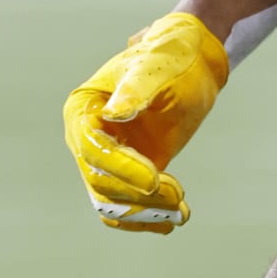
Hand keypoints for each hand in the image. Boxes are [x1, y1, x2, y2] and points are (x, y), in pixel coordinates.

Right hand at [62, 13, 228, 233]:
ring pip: (113, 202)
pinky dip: (149, 218)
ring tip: (181, 212)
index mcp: (83, 109)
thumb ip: (135, 91)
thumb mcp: (155, 68)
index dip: (121, 168)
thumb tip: (112, 113)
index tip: (154, 179)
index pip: (93, 149)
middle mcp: (87, 138)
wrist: (194, 60)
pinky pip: (129, 207)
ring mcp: (108, 159)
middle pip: (101, 182)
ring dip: (145, 213)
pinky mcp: (130, 173)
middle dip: (138, 196)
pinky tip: (174, 221)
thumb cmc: (170, 56)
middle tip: (178, 195)